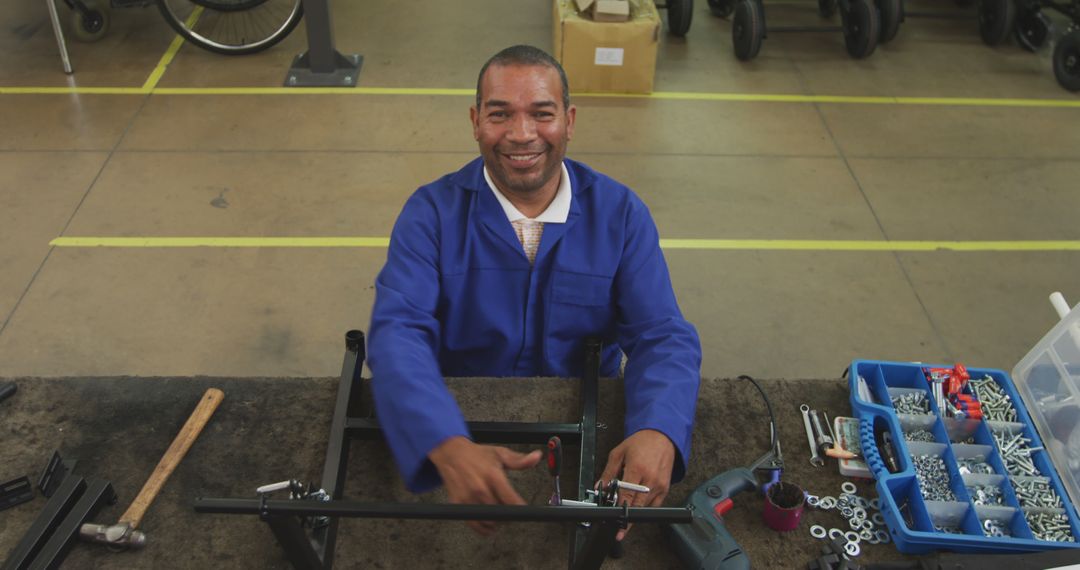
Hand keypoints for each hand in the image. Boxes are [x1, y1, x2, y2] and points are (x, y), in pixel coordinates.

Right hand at [428, 436, 542, 535]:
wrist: (451, 453)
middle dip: (509, 515)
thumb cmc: (477, 454)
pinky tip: (488, 522)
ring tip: (499, 515)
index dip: (521, 509)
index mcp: (493, 476)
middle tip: (511, 510)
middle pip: (501, 514)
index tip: (524, 509)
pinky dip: (483, 528)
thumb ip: (520, 460)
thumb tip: (536, 457)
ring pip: (489, 521)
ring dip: (497, 522)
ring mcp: (468, 498)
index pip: (511, 501)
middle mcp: (480, 489)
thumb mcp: (500, 453)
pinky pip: (474, 524)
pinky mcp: (458, 504)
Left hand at [598, 429, 674, 540]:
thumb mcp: (619, 453)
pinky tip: (637, 511)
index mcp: (637, 468)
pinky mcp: (666, 488)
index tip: (612, 517)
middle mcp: (650, 478)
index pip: (626, 494)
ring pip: (646, 507)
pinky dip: (645, 509)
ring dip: (635, 515)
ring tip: (625, 522)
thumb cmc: (641, 442)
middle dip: (627, 518)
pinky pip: (655, 505)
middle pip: (637, 505)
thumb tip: (599, 487)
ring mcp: (660, 485)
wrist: (662, 436)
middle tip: (618, 529)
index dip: (619, 508)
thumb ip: (608, 472)